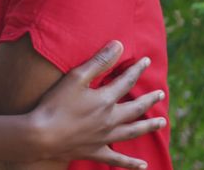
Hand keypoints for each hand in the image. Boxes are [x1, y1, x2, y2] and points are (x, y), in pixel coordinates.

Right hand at [31, 41, 165, 168]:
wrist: (42, 135)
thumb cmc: (56, 104)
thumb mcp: (76, 77)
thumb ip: (99, 61)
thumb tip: (119, 45)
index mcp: (105, 100)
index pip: (126, 81)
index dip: (137, 69)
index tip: (147, 61)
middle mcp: (110, 119)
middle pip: (135, 108)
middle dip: (149, 99)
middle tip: (161, 94)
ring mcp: (104, 138)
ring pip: (132, 132)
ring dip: (148, 126)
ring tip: (161, 122)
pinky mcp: (95, 151)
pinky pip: (117, 159)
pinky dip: (131, 164)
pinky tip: (142, 166)